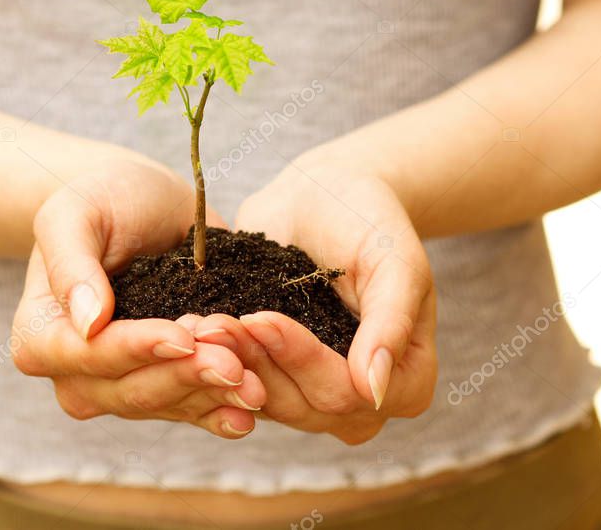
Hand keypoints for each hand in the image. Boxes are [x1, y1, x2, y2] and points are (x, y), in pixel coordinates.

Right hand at [11, 158, 265, 438]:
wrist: (143, 201)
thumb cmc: (102, 198)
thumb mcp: (75, 211)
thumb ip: (71, 263)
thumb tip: (86, 324)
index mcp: (41, 334)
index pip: (86, 357)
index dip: (135, 349)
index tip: (181, 336)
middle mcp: (77, 372)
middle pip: (128, 392)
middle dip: (184, 378)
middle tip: (233, 362)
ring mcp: (122, 383)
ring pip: (165, 406)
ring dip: (210, 396)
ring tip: (252, 382)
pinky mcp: (165, 383)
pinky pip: (191, 409)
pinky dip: (221, 410)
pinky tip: (252, 409)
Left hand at [193, 154, 435, 444]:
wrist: (325, 194)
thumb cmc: (370, 219)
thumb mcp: (393, 260)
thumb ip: (390, 322)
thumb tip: (374, 390)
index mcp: (406, 383)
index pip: (347, 393)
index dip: (303, 360)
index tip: (262, 317)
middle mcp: (359, 401)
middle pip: (304, 406)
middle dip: (258, 362)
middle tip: (216, 321)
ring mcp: (312, 393)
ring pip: (267, 401)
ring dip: (229, 364)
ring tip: (202, 322)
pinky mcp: (273, 376)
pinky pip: (242, 384)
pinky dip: (217, 361)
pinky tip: (194, 328)